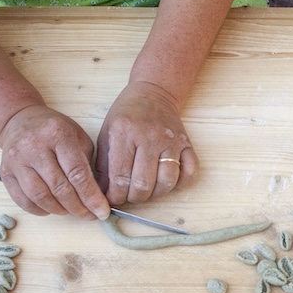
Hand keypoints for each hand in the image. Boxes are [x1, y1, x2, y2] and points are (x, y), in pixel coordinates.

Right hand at [0, 104, 112, 219]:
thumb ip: (87, 164)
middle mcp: (34, 146)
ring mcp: (17, 160)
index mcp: (58, 134)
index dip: (91, 196)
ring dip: (59, 210)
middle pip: (59, 187)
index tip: (101, 211)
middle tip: (89, 216)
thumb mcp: (77, 137)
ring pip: (40, 196)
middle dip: (78, 207)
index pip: (77, 172)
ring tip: (71, 211)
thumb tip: (97, 197)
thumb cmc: (53, 131)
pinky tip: (51, 208)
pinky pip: (23, 200)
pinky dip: (40, 210)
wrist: (19, 121)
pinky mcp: (6, 173)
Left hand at [96, 81, 198, 203]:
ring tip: (146, 190)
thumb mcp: (107, 134)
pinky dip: (181, 183)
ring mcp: (171, 141)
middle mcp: (149, 136)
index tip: (113, 199)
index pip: (120, 176)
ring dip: (155, 194)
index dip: (115, 195)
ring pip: (166, 182)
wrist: (153, 93)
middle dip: (133, 197)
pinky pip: (190, 172)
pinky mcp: (187, 144)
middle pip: (143, 183)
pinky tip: (168, 181)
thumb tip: (102, 194)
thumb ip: (103, 165)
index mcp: (124, 132)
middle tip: (129, 195)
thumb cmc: (127, 115)